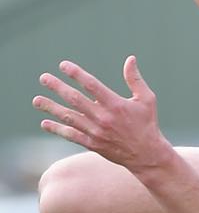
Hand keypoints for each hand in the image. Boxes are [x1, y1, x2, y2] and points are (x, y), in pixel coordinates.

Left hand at [33, 56, 172, 172]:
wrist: (146, 153)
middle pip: (75, 99)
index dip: (76, 74)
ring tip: (36, 100)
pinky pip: (71, 135)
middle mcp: (103, 117)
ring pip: (69, 117)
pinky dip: (57, 129)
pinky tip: (45, 123)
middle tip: (44, 78)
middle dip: (57, 87)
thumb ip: (135, 79)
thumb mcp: (147, 98)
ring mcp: (95, 132)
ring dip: (51, 108)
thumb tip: (130, 59)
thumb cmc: (147, 123)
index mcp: (115, 104)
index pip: (91, 85)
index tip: (63, 65)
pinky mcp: (92, 144)